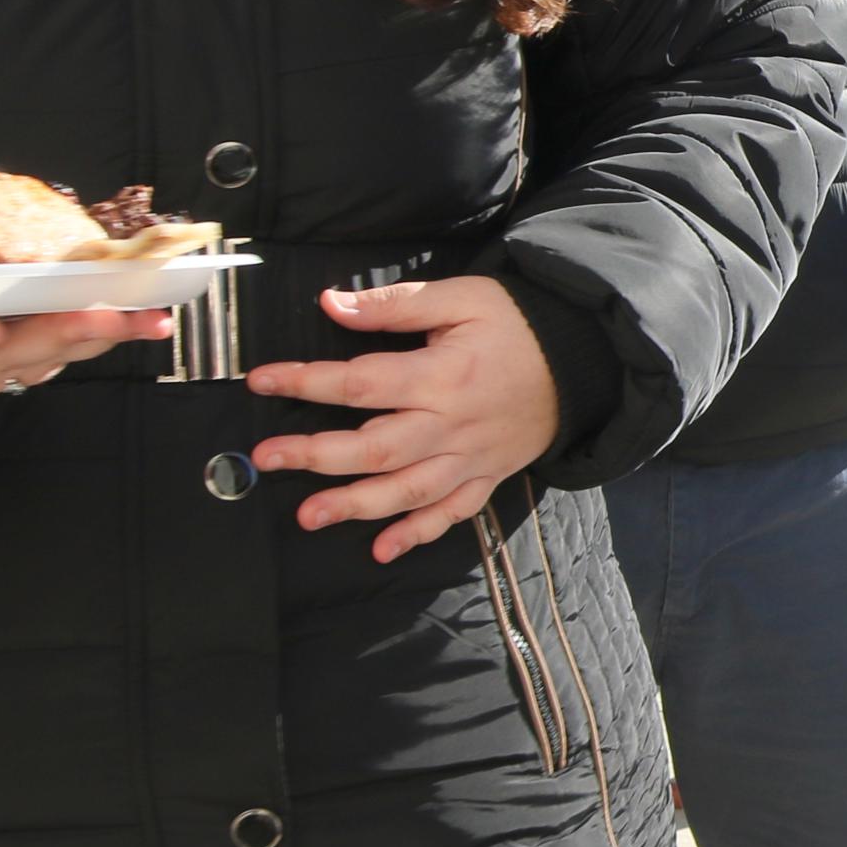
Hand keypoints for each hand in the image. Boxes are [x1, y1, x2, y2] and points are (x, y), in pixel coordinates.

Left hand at [244, 278, 561, 562]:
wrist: (583, 363)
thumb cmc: (519, 325)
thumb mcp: (463, 297)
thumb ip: (396, 305)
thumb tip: (332, 306)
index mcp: (443, 375)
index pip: (362, 382)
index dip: (307, 381)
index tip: (262, 380)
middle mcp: (453, 424)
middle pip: (376, 448)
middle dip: (316, 455)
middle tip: (267, 457)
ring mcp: (470, 458)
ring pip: (407, 491)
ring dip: (356, 506)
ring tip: (309, 516)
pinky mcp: (486, 477)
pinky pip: (451, 514)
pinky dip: (417, 535)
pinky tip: (381, 550)